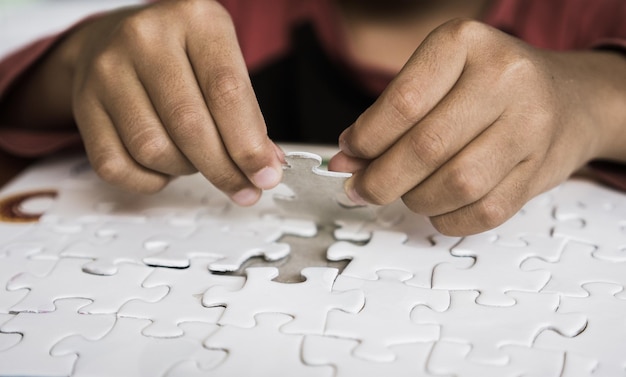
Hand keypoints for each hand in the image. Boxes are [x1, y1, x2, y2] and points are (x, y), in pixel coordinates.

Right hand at [68, 0, 282, 203]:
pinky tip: (165, 167)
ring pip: (154, 150)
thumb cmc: (180, 53)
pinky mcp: (84, 106)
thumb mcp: (222, 63)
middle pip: (190, 127)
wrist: (114, 39)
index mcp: (193, 19)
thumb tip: (264, 165)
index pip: (227, 92)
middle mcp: (145, 38)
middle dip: (223, 169)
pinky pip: (117, 166)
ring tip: (197, 159)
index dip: (249, 145)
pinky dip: (150, 180)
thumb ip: (246, 113)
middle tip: (243, 188)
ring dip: (186, 169)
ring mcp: (108, 71)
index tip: (265, 176)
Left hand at [329, 18, 625, 235]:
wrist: (570, 99)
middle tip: (360, 188)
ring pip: (455, 184)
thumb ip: (391, 116)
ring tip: (404, 192)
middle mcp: (505, 78)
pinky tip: (436, 207)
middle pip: (426, 147)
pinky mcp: (540, 170)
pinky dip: (447, 218)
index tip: (348, 153)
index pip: (403, 102)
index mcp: (467, 43)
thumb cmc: (492, 86)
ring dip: (415, 199)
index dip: (366, 138)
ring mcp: (530, 126)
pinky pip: (483, 211)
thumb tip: (347, 160)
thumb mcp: (439, 78)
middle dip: (380, 179)